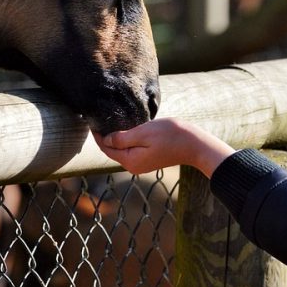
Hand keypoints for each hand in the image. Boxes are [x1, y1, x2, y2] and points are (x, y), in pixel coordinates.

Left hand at [93, 118, 235, 176]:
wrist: (194, 145)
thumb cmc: (170, 136)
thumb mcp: (143, 133)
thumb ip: (122, 138)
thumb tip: (106, 140)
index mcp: (130, 160)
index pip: (106, 148)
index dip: (98, 135)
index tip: (92, 121)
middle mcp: (134, 166)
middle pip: (112, 151)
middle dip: (104, 137)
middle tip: (97, 121)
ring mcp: (142, 164)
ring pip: (121, 150)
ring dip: (114, 139)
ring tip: (108, 124)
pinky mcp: (149, 159)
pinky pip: (131, 150)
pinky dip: (125, 141)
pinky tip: (124, 131)